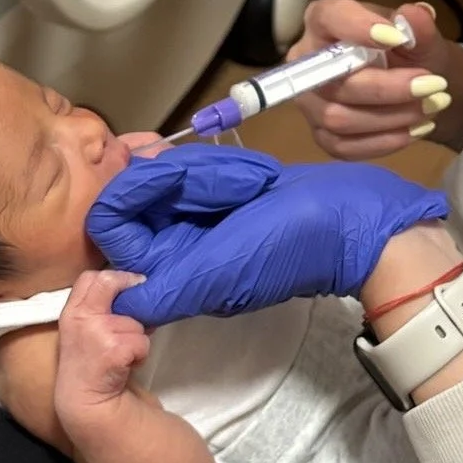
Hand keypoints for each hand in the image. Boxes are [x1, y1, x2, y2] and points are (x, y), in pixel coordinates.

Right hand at [53, 270, 151, 425]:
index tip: (129, 283)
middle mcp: (80, 318)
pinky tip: (128, 364)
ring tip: (124, 351)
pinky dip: (141, 353)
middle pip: (109, 282)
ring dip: (138, 335)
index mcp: (72, 311)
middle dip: (130, 286)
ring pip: (135, 320)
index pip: (90, 277)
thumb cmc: (91, 362)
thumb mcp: (85, 328)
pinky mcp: (113, 349)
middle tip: (140, 302)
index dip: (114, 276)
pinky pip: (142, 341)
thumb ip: (100, 308)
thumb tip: (136, 289)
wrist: (86, 400)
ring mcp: (96, 332)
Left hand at [91, 157, 450, 326]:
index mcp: (172, 274)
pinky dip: (209, 167)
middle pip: (135, 201)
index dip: (120, 197)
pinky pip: (195, 176)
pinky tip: (244, 174)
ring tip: (235, 176)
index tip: (145, 167)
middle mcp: (179, 251)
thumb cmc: (285, 244)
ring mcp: (202, 224)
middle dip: (157, 175)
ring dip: (189, 168)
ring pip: (162, 183)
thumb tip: (114, 301)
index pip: (112, 232)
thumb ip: (161, 289)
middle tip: (192, 162)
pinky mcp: (226, 202)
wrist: (350, 218)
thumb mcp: (215, 272)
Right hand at [291, 0, 462, 157]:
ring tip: (431, 108)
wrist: (419, 89)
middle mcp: (306, 60)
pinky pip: (344, 146)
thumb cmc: (411, 54)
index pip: (328, 17)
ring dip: (390, 117)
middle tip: (433, 86)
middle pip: (335, 80)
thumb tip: (415, 14)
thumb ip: (419, 26)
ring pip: (338, 118)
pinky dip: (384, 142)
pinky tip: (416, 130)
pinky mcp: (321, 135)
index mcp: (325, 21)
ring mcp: (310, 102)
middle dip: (388, 88)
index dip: (357, 27)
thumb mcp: (422, 37)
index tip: (396, 38)